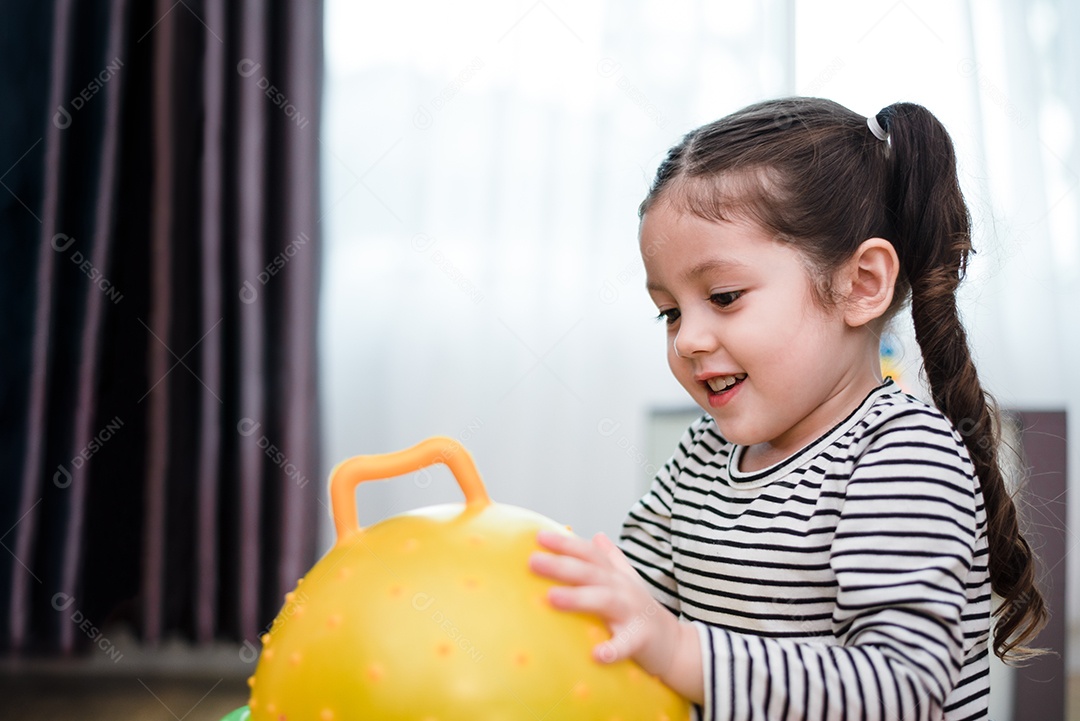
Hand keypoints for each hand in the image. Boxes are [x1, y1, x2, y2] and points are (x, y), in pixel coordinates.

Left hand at [528, 530, 688, 679]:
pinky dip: (613, 649)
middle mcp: (622, 588)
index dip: (565, 543)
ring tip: (552, 597)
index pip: (589, 553)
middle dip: (562, 565)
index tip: (538, 537)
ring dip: (578, 598)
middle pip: (590, 572)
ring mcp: (632, 612)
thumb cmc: (640, 610)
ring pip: (604, 600)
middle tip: (533, 561)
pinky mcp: (641, 639)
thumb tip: (596, 534)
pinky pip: (626, 644)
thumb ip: (611, 558)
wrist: (675, 643)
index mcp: (615, 575)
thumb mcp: (627, 580)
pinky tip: (596, 655)